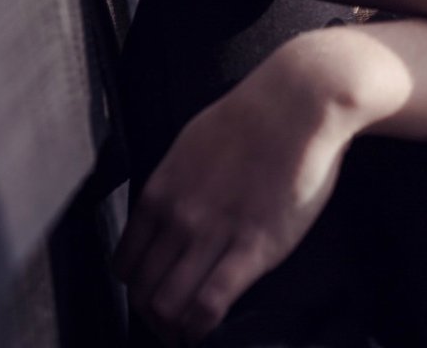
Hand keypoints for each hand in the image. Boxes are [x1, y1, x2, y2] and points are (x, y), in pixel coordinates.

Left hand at [111, 33, 365, 344]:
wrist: (300, 102)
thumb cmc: (255, 114)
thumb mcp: (192, 143)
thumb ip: (175, 182)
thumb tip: (169, 206)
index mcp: (159, 193)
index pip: (126, 264)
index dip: (138, 290)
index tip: (155, 297)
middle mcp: (177, 218)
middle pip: (144, 290)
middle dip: (153, 316)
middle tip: (171, 326)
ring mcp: (213, 234)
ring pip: (168, 305)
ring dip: (174, 330)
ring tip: (188, 336)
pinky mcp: (253, 247)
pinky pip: (209, 305)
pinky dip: (201, 329)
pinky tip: (209, 332)